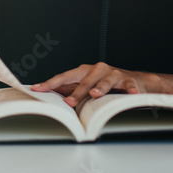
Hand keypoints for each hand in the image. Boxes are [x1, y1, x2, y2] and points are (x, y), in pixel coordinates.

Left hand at [30, 63, 151, 107]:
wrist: (135, 81)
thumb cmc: (106, 83)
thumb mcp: (87, 86)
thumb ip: (71, 90)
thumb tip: (50, 95)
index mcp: (84, 71)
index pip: (64, 77)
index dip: (51, 83)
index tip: (37, 88)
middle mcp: (97, 69)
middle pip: (84, 81)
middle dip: (76, 92)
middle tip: (68, 103)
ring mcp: (112, 74)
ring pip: (104, 81)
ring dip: (100, 88)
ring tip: (94, 94)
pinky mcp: (127, 80)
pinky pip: (128, 85)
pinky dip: (130, 89)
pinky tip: (132, 93)